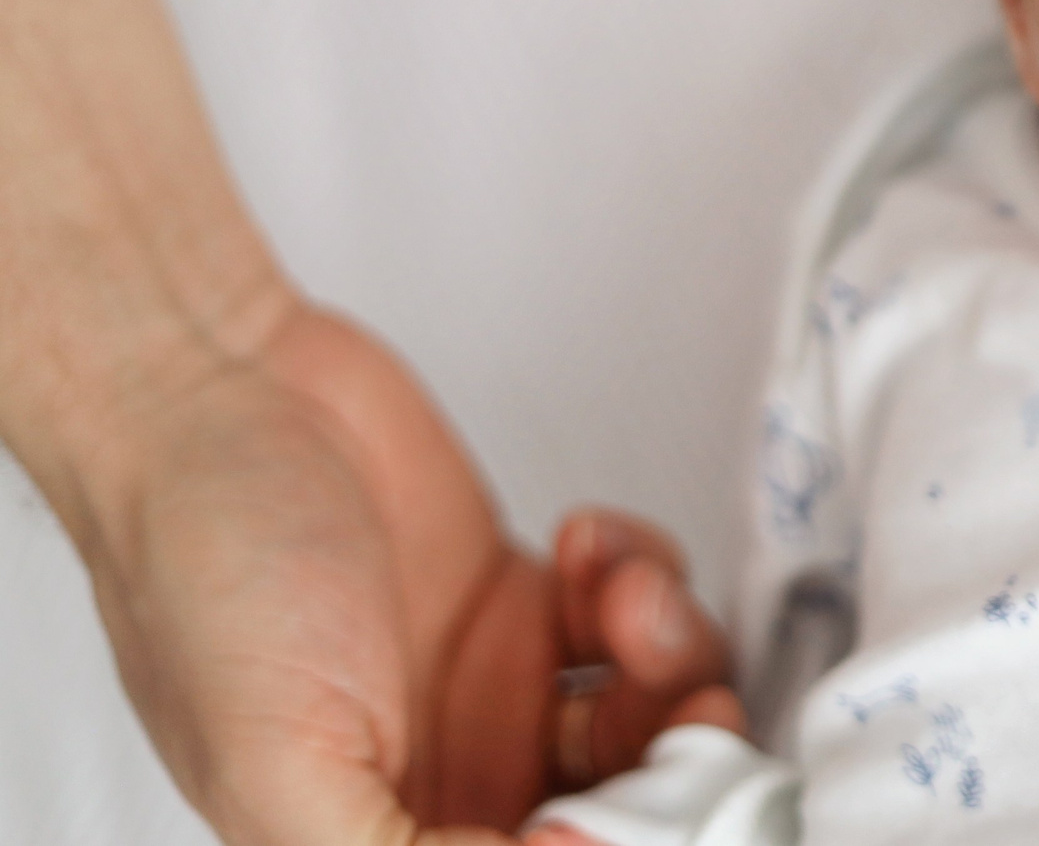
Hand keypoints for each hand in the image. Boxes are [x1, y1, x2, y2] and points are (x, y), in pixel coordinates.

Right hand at [84, 303, 739, 845]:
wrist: (213, 394)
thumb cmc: (200, 568)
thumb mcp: (275, 762)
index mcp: (382, 842)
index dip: (614, 845)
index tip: (648, 796)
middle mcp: (455, 782)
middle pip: (631, 812)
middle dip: (677, 758)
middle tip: (681, 698)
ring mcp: (502, 690)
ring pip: (656, 717)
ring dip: (668, 657)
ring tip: (618, 595)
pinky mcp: (535, 600)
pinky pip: (644, 618)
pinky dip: (641, 577)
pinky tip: (582, 548)